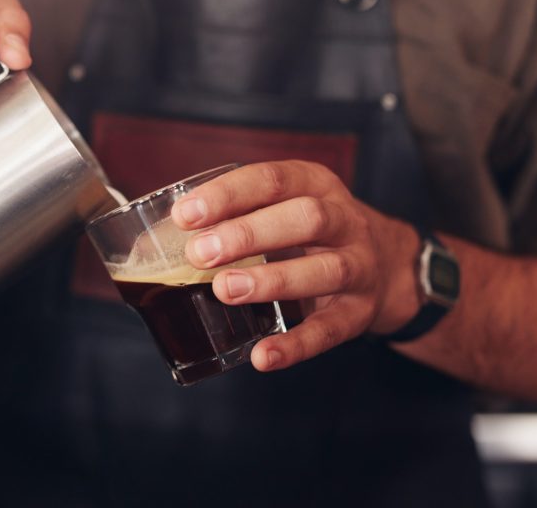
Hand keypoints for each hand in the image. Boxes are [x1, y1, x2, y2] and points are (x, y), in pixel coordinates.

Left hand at [171, 161, 421, 371]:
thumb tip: (148, 246)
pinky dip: (295, 345)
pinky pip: (330, 330)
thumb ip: (228, 218)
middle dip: (248, 235)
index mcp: (314, 184)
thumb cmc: (308, 233)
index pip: (271, 180)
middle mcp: (344, 220)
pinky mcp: (359, 313)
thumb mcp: (279, 208)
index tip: (186, 215)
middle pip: (304, 218)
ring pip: (324, 269)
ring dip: (271, 280)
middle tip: (200, 254)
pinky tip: (262, 356)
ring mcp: (358, 266)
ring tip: (225, 290)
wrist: (387, 264)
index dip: (227, 195)